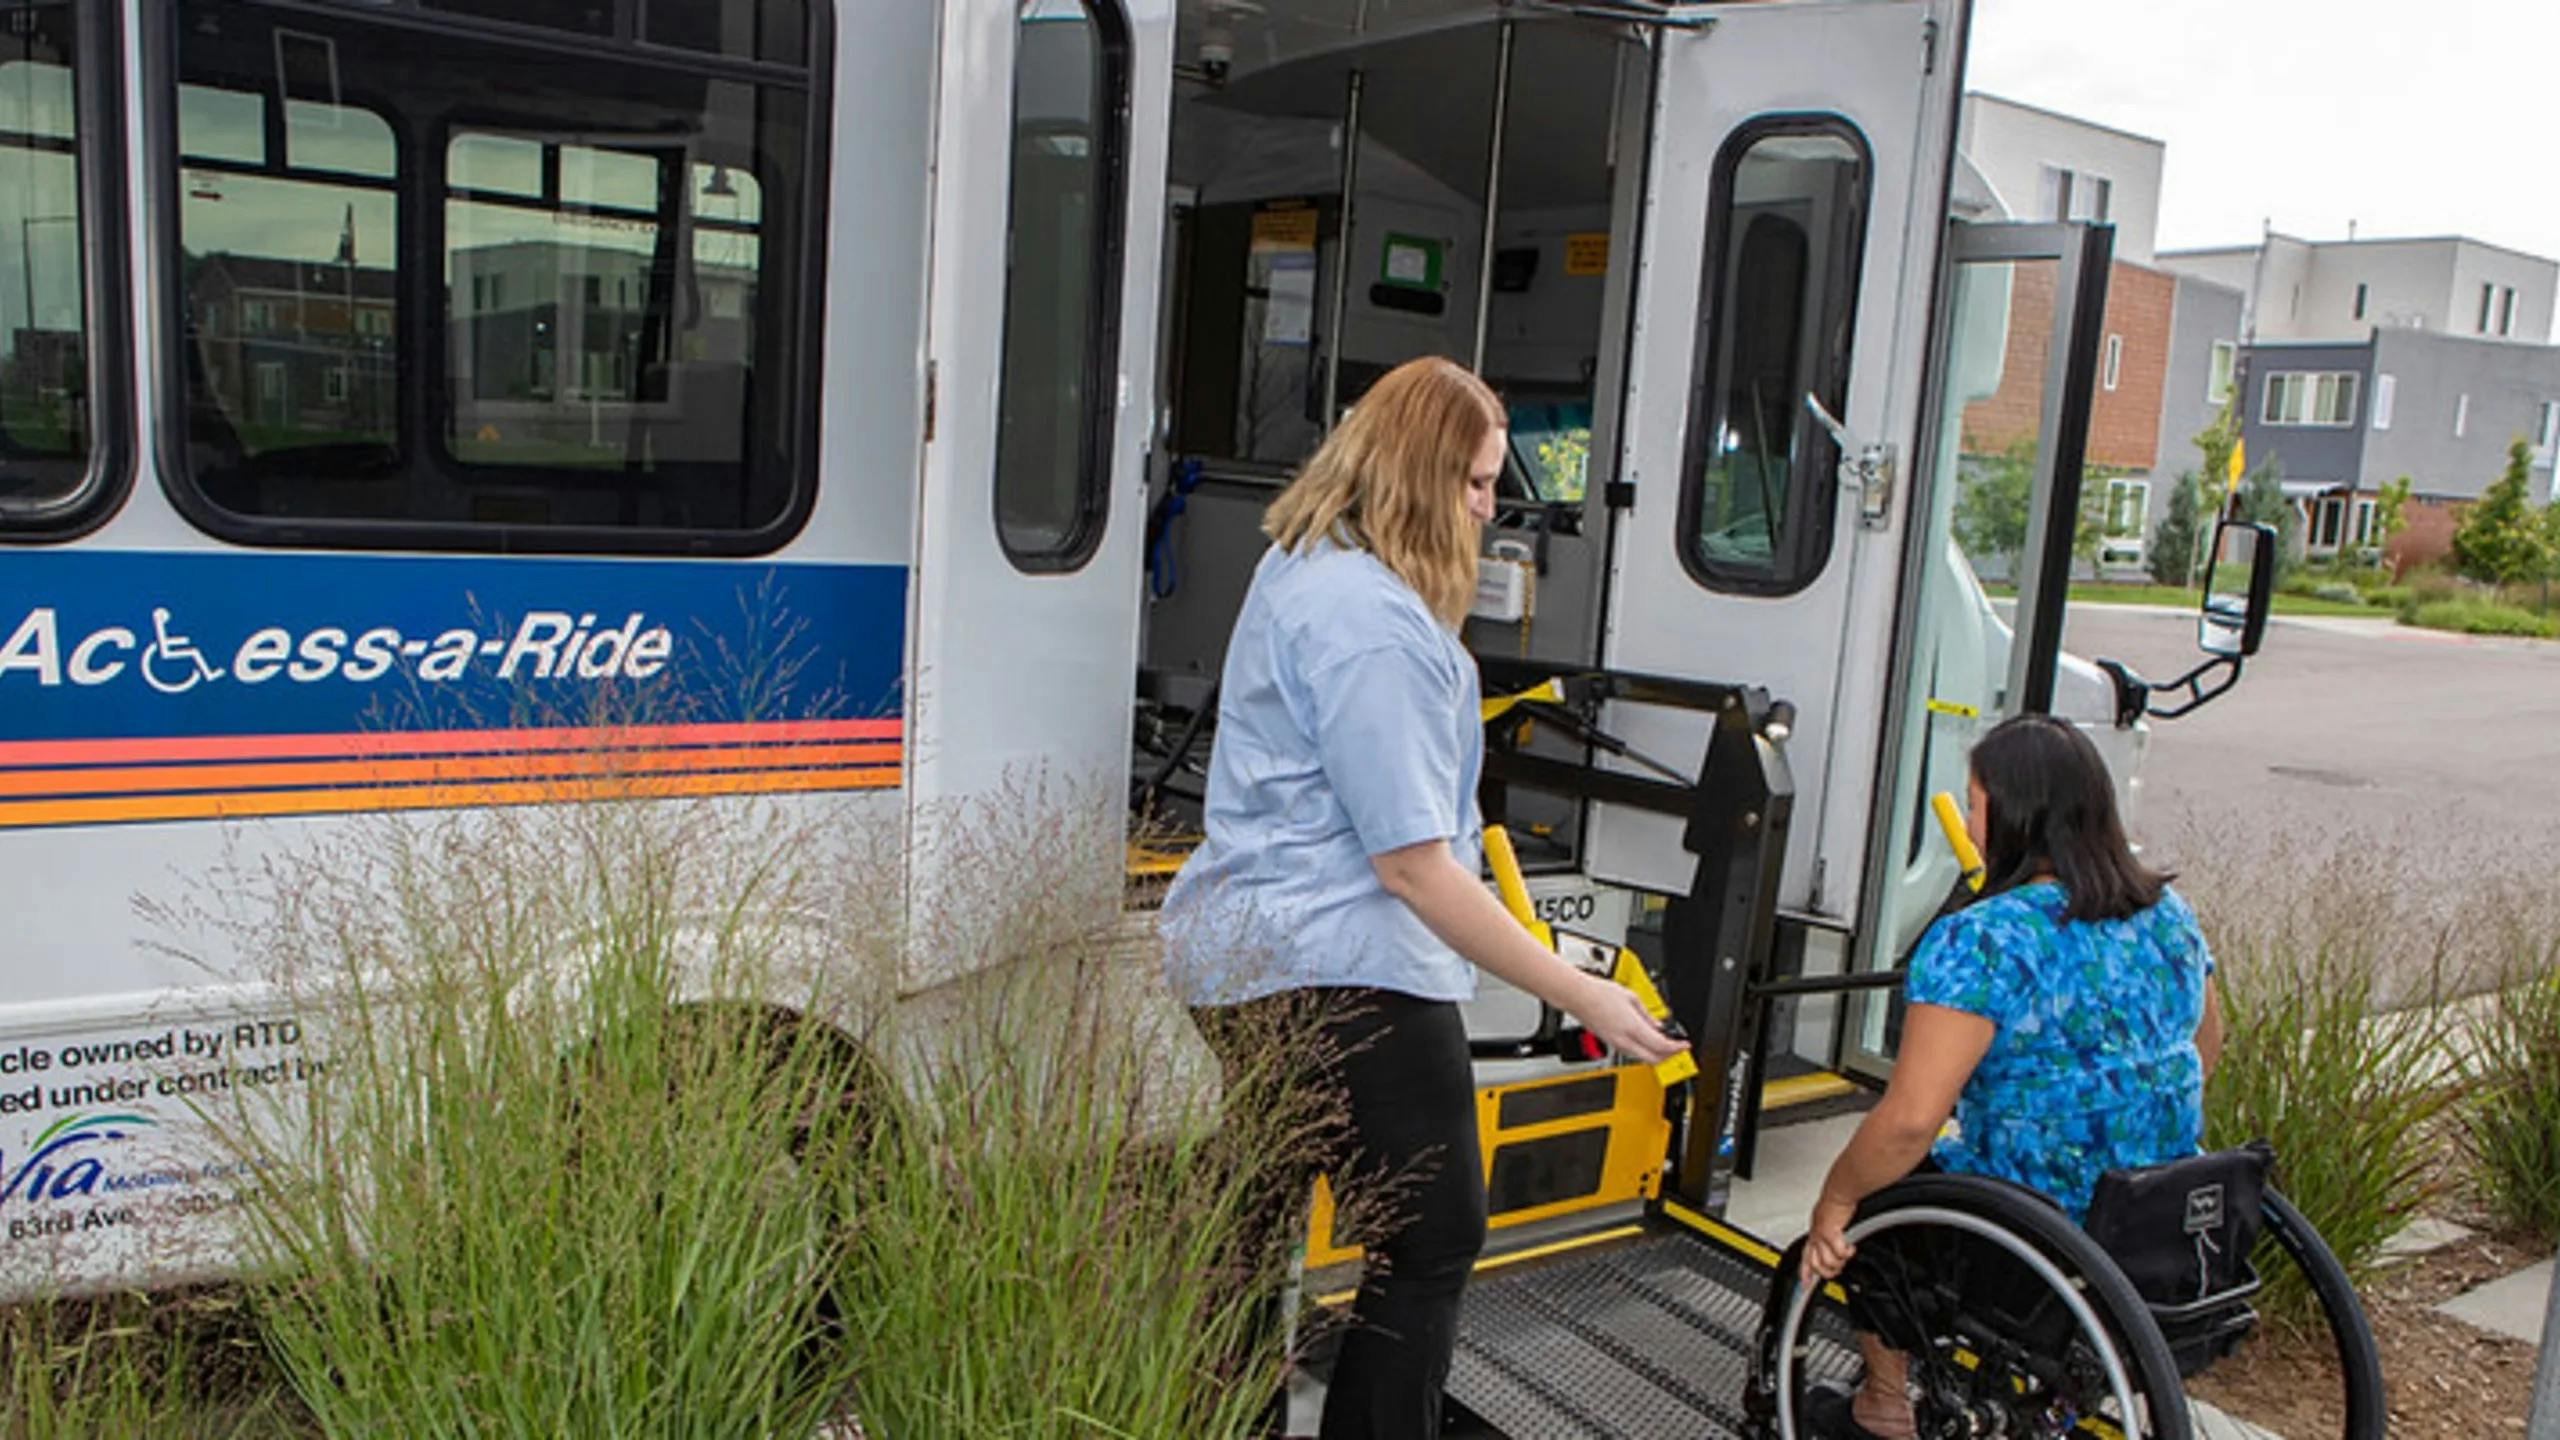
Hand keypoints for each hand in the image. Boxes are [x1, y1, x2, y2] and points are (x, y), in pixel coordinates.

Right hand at [1563, 975, 1686, 1065]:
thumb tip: (1657, 1025)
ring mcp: (1616, 1043)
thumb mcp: (1631, 998)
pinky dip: (1643, 1050)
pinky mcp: (1610, 1043)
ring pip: (1642, 1058)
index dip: (1677, 1048)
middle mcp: (1624, 1040)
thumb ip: (1647, 1015)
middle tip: (1677, 1049)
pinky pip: (1632, 1052)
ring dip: (1655, 1054)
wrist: (1578, 996)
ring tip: (1664, 1044)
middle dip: (1668, 1057)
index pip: (1661, 1046)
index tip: (1684, 1045)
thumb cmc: (1599, 992)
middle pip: (1653, 1059)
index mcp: (1632, 1027)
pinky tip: (1646, 1041)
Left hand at [1802, 1192, 1857, 1281]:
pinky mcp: (1829, 1233)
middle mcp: (1815, 1236)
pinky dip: (1847, 1253)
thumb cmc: (1837, 1204)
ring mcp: (1820, 1236)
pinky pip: (1839, 1252)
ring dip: (1839, 1262)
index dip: (1804, 1273)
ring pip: (1827, 1262)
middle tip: (1839, 1266)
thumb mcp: (1830, 1222)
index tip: (1804, 1285)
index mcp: (1813, 1234)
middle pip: (1816, 1265)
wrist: (1839, 1191)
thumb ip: (1830, 1235)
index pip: (1805, 1257)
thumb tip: (1837, 1244)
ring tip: (1845, 1255)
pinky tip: (1851, 1248)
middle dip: (1829, 1271)